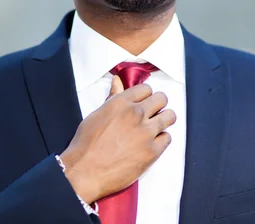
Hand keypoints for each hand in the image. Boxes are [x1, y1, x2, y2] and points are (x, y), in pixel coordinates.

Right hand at [59, 75, 175, 203]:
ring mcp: (145, 132)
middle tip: (152, 114)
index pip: (146, 89)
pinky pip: (167, 138)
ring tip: (156, 127)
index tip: (144, 103)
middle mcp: (135, 114)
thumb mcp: (97, 114)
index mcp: (121, 103)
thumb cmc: (86, 144)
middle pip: (161, 99)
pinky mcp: (152, 151)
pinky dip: (161, 140)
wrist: (85, 172)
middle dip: (158, 105)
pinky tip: (152, 143)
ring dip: (164, 120)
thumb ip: (113, 97)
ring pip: (170, 116)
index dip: (145, 96)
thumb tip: (118, 80)